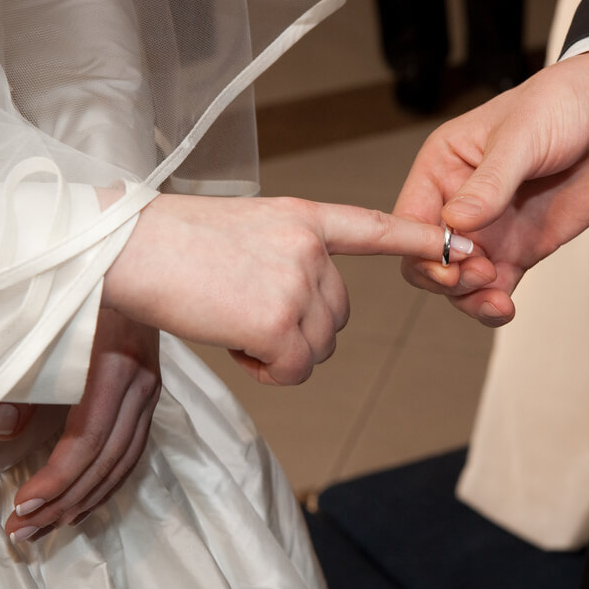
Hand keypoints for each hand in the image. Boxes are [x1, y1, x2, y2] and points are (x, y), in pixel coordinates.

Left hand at [2, 309, 160, 541]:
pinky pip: (133, 449)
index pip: (87, 441)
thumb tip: (3, 432)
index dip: (55, 479)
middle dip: (63, 501)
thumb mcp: (44, 328)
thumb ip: (23, 381)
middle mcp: (140, 383)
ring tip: (47, 526)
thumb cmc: (80, 290)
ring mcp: (151, 389)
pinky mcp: (152, 391)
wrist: (129, 258)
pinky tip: (82, 500)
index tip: (21, 504)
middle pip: (105, 460)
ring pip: (123, 461)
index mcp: (113, 366)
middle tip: (23, 530)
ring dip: (84, 499)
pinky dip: (108, 481)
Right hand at [103, 195, 465, 385]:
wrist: (126, 249)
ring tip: (231, 325)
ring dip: (280, 353)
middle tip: (243, 317)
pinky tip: (233, 344)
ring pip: (319, 347)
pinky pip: (295, 369)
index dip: (420, 240)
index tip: (462, 249)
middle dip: (298, 330)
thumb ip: (286, 255)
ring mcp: (298, 283)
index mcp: (302, 217)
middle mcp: (310, 248)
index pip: (373, 227)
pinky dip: (266, 371)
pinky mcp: (279, 321)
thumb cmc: (169, 242)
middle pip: (339, 315)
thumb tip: (299, 307)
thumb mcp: (244, 230)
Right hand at [394, 50, 588, 325]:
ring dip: (468, 295)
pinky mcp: (520, 247)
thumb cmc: (567, 103)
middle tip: (479, 272)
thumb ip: (489, 183)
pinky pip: (495, 286)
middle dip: (445, 274)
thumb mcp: (523, 136)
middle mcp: (460, 200)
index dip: (418, 244)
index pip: (410, 216)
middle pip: (427, 255)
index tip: (447, 258)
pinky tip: (503, 307)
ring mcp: (490, 228)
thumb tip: (454, 223)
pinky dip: (492, 303)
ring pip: (459, 278)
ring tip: (495, 295)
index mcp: (444, 164)